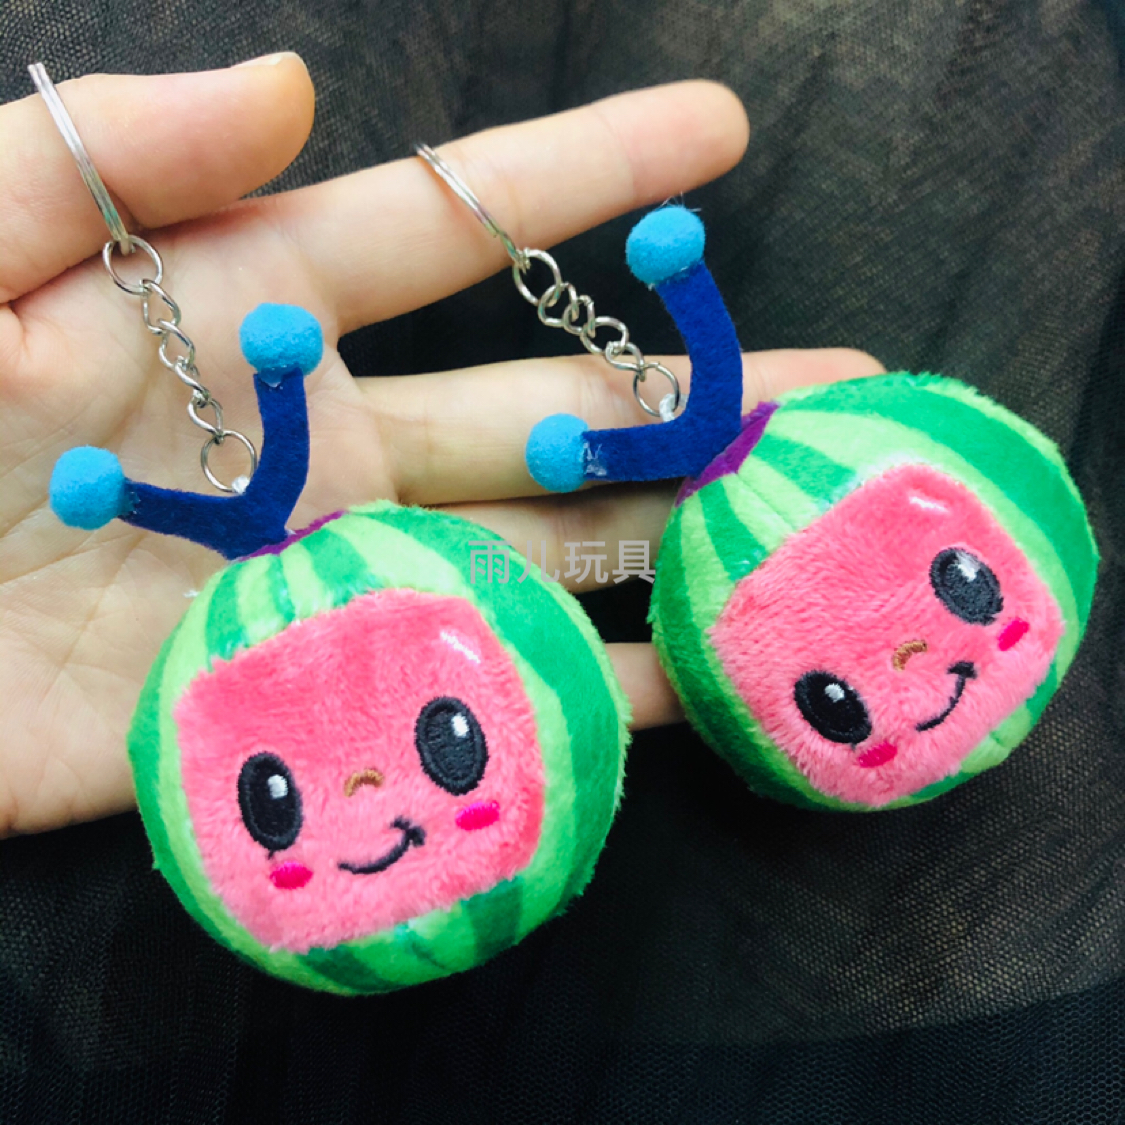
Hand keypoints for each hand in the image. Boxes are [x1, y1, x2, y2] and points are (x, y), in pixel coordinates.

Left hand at [0, 55, 881, 834]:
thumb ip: (104, 164)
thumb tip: (300, 83)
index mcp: (254, 323)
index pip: (451, 227)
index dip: (588, 174)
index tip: (719, 134)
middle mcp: (329, 449)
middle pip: (548, 411)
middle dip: (693, 393)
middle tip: (843, 388)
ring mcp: (337, 579)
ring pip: (540, 555)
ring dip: (671, 544)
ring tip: (802, 534)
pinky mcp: (317, 697)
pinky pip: (476, 690)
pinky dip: (588, 695)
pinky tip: (697, 690)